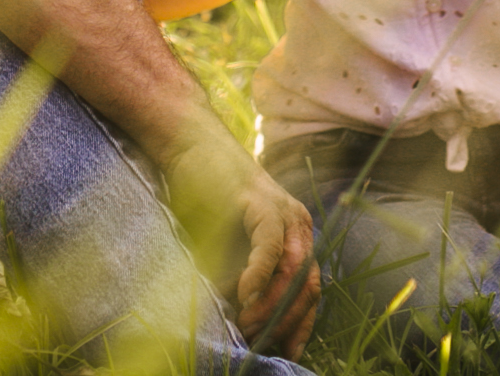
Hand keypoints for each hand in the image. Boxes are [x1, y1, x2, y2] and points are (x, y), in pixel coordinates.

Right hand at [160, 130, 320, 357]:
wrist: (190, 144)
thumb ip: (237, 279)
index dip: (299, 327)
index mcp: (295, 239)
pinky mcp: (263, 202)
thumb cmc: (203, 197)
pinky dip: (258, 275)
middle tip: (258, 343)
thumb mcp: (225, 248)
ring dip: (271, 304)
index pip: (309, 292)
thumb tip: (239, 323)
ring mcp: (285, 212)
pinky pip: (270, 246)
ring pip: (294, 270)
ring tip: (247, 325)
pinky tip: (244, 295)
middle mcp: (299, 226)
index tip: (285, 355)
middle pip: (308, 286)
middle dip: (285, 322)